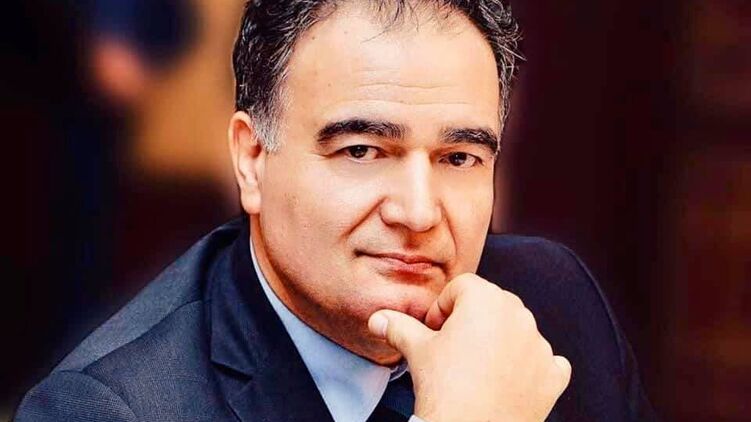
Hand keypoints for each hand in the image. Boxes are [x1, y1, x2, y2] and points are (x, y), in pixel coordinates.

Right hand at [368, 273, 570, 421]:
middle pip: (491, 304)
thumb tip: (380, 318)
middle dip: (471, 322)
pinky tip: (507, 381)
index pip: (461, 287)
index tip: (434, 330)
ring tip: (476, 369)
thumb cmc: (446, 391)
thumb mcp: (417, 351)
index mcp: (486, 300)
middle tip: (452, 349)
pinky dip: (528, 368)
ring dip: (499, 342)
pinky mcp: (553, 374)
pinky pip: (544, 361)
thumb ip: (399, 326)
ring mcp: (540, 345)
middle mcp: (519, 316)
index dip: (442, 308)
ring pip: (516, 331)